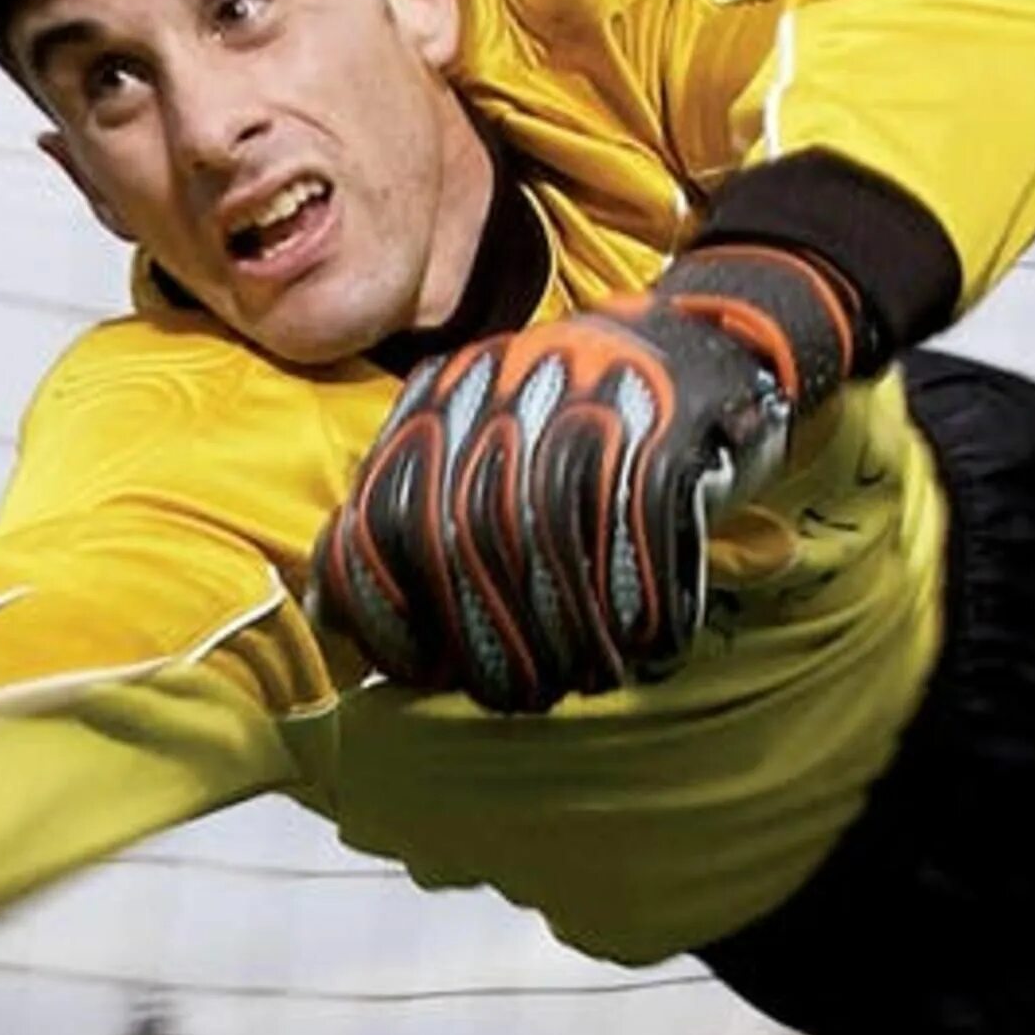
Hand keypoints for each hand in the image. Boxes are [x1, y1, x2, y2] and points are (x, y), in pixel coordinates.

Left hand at [307, 243, 856, 713]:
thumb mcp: (473, 444)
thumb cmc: (576, 426)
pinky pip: (638, 535)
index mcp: (440, 398)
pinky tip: (648, 639)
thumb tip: (327, 611)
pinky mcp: (663, 428)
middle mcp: (500, 392)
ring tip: (582, 677)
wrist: (708, 341)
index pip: (383, 519)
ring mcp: (582, 404)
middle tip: (517, 694)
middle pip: (467, 545)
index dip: (394, 612)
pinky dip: (645, 600)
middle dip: (488, 641)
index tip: (422, 673)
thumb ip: (403, 514)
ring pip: (550, 548)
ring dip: (568, 636)